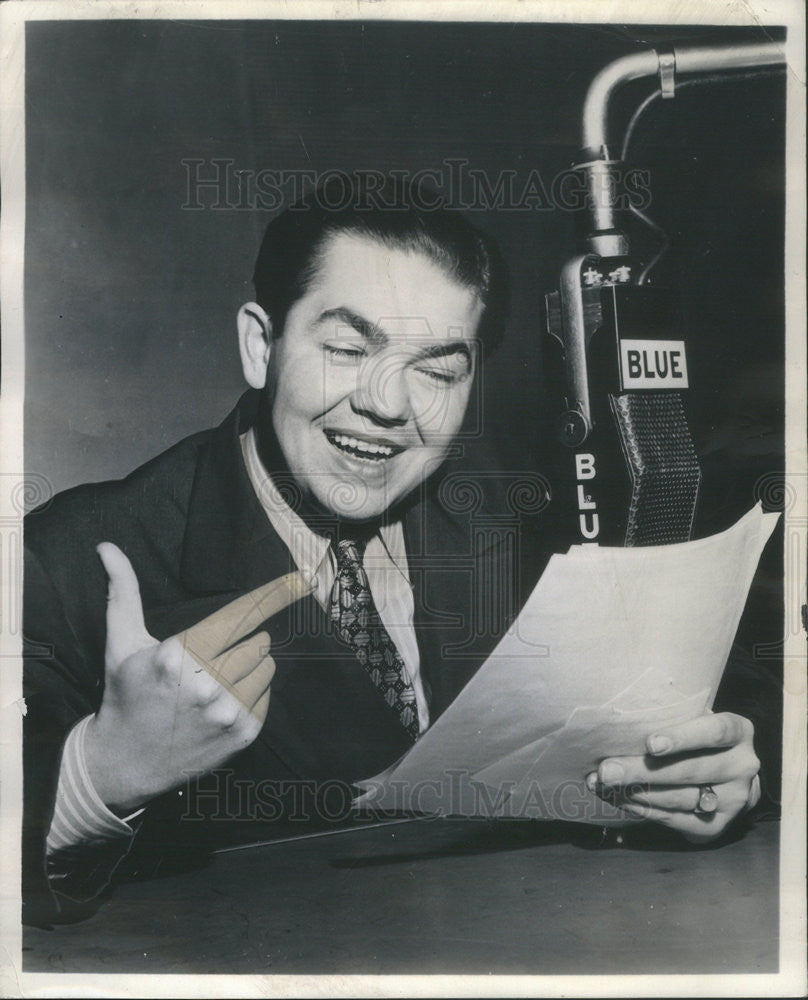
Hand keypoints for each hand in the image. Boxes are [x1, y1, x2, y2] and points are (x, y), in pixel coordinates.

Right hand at [84, 542, 308, 812]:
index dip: (272, 595)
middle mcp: (207, 685)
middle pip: (258, 642)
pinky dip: (252, 691)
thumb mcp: (121, 643)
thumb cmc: (126, 694)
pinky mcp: (241, 735)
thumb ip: (122, 592)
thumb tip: (108, 547)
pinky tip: (223, 700)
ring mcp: (226, 712)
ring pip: (267, 666)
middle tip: (219, 653)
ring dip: (252, 664)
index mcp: (179, 656)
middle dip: (245, 640)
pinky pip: (266, 694)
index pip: (239, 615)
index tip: (299, 580)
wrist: (124, 763)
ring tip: (219, 676)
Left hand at [586, 713, 760, 842]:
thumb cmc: (697, 737)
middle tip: (607, 770)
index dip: (682, 737)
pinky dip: (642, 809)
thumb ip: (670, 720)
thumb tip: (618, 726)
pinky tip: (619, 799)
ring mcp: (733, 800)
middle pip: (690, 770)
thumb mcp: (693, 719)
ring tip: (605, 784)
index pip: (714, 731)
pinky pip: (674, 819)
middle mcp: (742, 766)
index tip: (650, 744)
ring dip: (636, 792)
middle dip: (642, 771)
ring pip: (679, 798)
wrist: (728, 776)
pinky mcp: (716, 825)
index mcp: (738, 731)